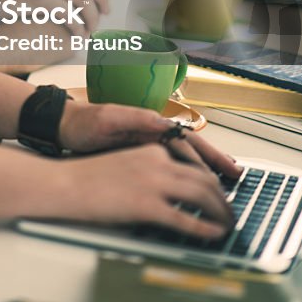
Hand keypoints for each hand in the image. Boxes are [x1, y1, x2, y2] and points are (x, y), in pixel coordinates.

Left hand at [58, 100, 241, 180]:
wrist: (65, 126)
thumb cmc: (84, 123)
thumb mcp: (108, 119)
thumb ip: (135, 119)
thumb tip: (162, 121)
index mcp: (148, 122)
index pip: (183, 139)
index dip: (202, 156)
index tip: (217, 172)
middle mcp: (153, 130)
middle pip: (191, 145)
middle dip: (215, 159)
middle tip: (236, 173)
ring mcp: (149, 142)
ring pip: (185, 153)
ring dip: (207, 165)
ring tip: (227, 177)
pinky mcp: (142, 153)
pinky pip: (172, 161)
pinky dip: (188, 170)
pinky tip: (199, 181)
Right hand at [63, 143, 237, 237]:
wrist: (64, 183)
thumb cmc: (88, 179)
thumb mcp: (126, 165)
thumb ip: (150, 173)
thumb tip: (173, 194)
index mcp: (152, 150)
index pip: (194, 164)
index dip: (213, 180)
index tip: (222, 192)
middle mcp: (158, 162)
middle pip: (204, 179)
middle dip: (223, 199)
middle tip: (230, 212)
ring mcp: (153, 183)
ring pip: (202, 196)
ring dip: (220, 212)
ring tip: (228, 224)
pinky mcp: (146, 205)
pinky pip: (185, 219)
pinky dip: (204, 228)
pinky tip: (213, 235)